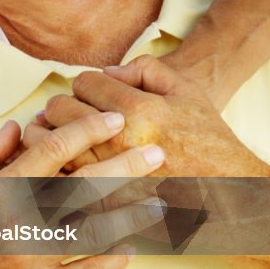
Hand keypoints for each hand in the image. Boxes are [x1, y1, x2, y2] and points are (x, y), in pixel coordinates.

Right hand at [0, 110, 166, 268]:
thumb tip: (15, 127)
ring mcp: (29, 259)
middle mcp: (17, 222)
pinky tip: (130, 250)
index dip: (86, 131)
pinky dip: (110, 263)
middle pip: (83, 187)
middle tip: (157, 151)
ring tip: (159, 201)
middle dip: (125, 167)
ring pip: (92, 231)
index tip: (114, 118)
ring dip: (129, 214)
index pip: (51, 151)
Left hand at [41, 55, 269, 176]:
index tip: (91, 91)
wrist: (220, 189)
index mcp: (137, 112)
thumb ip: (144, 69)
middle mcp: (116, 144)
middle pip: (60, 109)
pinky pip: (57, 175)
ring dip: (49, 132)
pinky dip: (53, 164)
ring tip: (61, 133)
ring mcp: (104, 176)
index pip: (83, 83)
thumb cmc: (203, 137)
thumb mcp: (185, 90)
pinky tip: (64, 160)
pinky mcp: (97, 200)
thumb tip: (106, 72)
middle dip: (64, 105)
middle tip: (72, 110)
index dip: (85, 83)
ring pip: (49, 143)